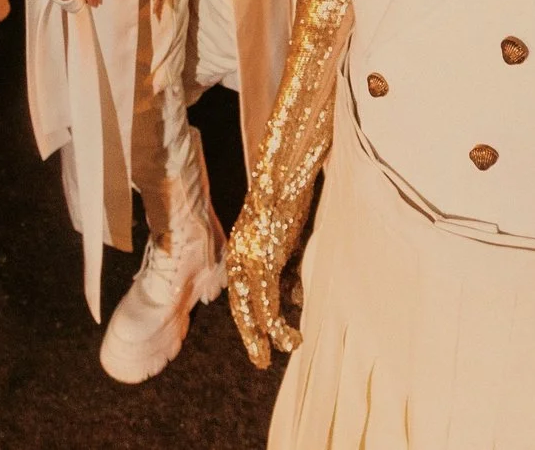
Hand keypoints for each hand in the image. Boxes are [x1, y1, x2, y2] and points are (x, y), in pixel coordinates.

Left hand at [226, 201, 301, 365]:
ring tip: (288, 348)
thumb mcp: (284, 239)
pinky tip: (286, 337)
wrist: (283, 174)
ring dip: (269, 335)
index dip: (250, 320)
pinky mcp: (265, 259)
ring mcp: (250, 260)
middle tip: (261, 360)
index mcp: (240, 252)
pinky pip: (267, 300)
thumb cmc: (287, 202)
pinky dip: (275, 322)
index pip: (241, 295)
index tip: (260, 339)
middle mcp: (239, 258)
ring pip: (254, 309)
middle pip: (241, 307)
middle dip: (252, 336)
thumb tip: (295, 297)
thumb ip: (286, 267)